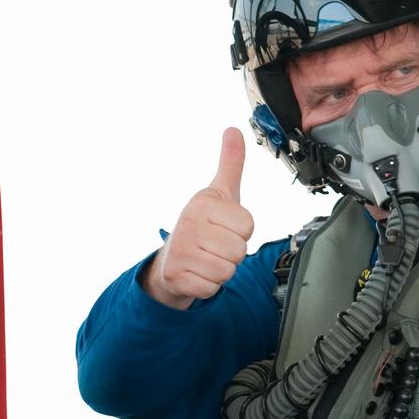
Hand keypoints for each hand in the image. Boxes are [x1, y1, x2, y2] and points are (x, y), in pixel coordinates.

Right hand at [144, 128, 254, 309]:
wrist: (171, 259)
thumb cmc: (202, 225)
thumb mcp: (220, 193)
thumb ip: (231, 164)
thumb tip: (233, 131)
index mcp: (202, 203)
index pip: (247, 225)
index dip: (241, 230)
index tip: (223, 226)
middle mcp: (188, 224)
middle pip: (239, 250)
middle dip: (232, 252)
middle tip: (215, 245)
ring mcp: (180, 251)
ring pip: (228, 270)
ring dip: (221, 269)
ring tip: (207, 258)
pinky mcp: (177, 277)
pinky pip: (213, 287)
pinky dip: (209, 285)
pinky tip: (197, 272)